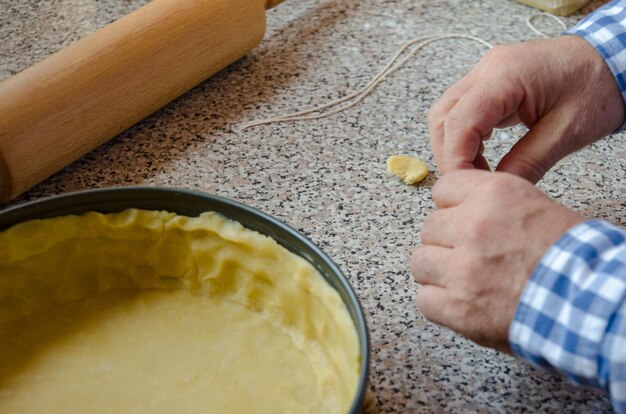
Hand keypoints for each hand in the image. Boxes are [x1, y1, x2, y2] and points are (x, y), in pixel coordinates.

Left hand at [411, 170, 584, 351]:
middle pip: (430, 227)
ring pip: (420, 262)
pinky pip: (423, 299)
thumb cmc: (574, 258)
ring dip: (437, 273)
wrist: (592, 302)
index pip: (443, 189)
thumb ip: (491, 205)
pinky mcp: (457, 306)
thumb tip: (458, 209)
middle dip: (445, 242)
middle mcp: (473, 226)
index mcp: (494, 195)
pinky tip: (461, 304)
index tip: (460, 219)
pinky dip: (438, 304)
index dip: (451, 208)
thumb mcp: (535, 206)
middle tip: (468, 256)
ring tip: (463, 281)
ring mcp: (462, 268)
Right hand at [428, 35, 624, 182]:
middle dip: (450, 156)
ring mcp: (484, 73)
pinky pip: (460, 111)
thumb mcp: (566, 132)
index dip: (455, 160)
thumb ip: (527, 162)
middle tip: (469, 185)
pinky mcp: (488, 82)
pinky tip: (480, 154)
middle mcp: (487, 69)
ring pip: (445, 115)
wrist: (611, 59)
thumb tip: (494, 189)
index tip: (464, 187)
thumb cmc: (597, 87)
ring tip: (476, 172)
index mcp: (505, 75)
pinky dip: (463, 137)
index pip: (459, 122)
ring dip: (453, 147)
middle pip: (443, 118)